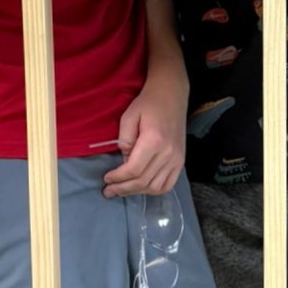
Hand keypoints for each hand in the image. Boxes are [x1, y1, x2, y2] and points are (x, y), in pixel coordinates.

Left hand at [104, 76, 186, 196]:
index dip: (118, 178)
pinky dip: (153, 190)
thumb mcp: (129, 116)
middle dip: (123, 188)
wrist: (171, 95)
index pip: (133, 170)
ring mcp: (177, 159)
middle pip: (143, 181)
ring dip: (137, 192)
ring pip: (155, 187)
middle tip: (109, 191)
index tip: (106, 178)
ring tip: (123, 190)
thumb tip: (124, 160)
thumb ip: (124, 140)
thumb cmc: (148, 104)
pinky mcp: (180, 161)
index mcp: (154, 141)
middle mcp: (168, 153)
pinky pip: (168, 184)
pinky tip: (141, 188)